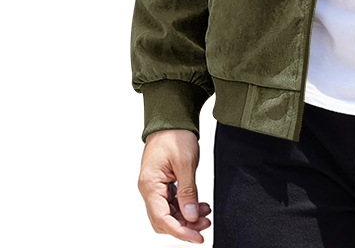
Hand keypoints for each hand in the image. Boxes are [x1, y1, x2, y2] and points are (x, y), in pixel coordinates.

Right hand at [137, 129, 211, 243]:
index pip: (162, 219)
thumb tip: (191, 216)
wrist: (171, 119)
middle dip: (184, 226)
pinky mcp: (162, 183)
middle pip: (164, 219)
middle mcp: (149, 189)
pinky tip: (199, 205)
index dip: (180, 231)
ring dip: (186, 217)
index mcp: (150, 185)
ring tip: (206, 214)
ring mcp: (154, 187)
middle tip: (205, 225)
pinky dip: (184, 206)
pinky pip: (171, 202)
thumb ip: (188, 192)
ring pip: (168, 212)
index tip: (198, 237)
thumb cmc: (175, 135)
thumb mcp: (186, 163)